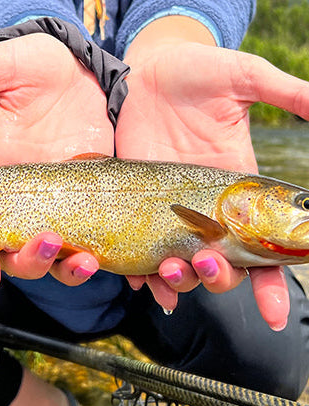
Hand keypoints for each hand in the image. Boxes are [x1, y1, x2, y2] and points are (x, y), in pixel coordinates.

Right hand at [0, 34, 110, 288]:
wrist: (82, 66)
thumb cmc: (36, 66)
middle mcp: (30, 205)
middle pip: (23, 255)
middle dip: (31, 261)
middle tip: (49, 241)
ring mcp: (66, 206)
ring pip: (62, 257)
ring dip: (70, 268)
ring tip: (87, 260)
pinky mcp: (98, 201)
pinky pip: (101, 239)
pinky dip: (110, 259)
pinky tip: (122, 264)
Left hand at [116, 18, 308, 328]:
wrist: (145, 74)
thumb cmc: (195, 73)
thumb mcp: (243, 78)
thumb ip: (284, 92)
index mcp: (238, 190)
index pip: (262, 247)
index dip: (272, 284)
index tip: (277, 315)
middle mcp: (206, 209)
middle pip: (221, 263)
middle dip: (220, 276)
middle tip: (208, 262)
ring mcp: (169, 211)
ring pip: (180, 263)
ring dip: (178, 279)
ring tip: (171, 271)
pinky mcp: (136, 205)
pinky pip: (139, 249)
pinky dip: (140, 270)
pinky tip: (139, 278)